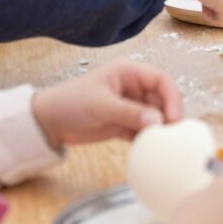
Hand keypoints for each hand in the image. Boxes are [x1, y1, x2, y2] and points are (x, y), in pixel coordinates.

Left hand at [31, 60, 181, 148]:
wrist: (48, 122)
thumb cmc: (72, 102)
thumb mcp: (101, 105)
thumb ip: (130, 112)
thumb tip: (158, 121)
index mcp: (130, 73)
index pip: (161, 80)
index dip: (172, 96)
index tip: (174, 117)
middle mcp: (134, 88)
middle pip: (161, 100)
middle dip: (168, 116)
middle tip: (172, 135)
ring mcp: (129, 107)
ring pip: (154, 117)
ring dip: (159, 130)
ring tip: (163, 146)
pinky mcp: (123, 125)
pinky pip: (142, 132)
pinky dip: (147, 140)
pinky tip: (149, 150)